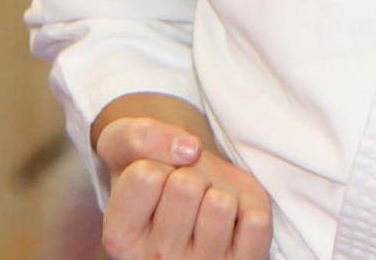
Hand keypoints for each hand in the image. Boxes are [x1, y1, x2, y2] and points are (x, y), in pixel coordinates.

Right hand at [96, 117, 272, 259]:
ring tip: (207, 207)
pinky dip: (249, 207)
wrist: (195, 197)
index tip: (159, 177)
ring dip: (220, 190)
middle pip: (186, 186)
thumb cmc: (157, 176)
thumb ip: (140, 136)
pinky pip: (256, 220)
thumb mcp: (125, 147)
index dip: (159, 161)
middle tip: (187, 192)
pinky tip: (231, 222)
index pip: (145, 176)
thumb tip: (189, 149)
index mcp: (119, 239)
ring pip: (221, 203)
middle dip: (192, 172)